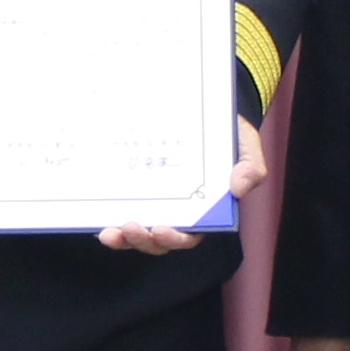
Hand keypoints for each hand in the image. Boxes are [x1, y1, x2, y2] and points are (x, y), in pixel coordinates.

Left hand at [101, 117, 268, 254]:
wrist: (206, 110)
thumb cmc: (229, 133)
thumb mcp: (246, 146)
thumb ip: (250, 167)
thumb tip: (239, 188)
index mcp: (205, 209)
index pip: (190, 234)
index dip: (175, 238)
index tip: (162, 229)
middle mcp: (179, 212)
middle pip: (160, 239)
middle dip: (144, 240)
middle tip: (131, 227)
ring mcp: (155, 202)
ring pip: (139, 232)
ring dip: (124, 238)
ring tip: (111, 232)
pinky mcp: (136, 190)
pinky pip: (121, 211)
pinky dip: (109, 222)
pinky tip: (98, 223)